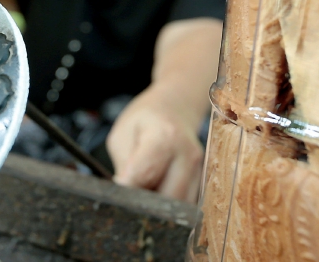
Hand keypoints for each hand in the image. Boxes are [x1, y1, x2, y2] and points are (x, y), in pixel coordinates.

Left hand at [106, 87, 203, 202]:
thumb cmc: (143, 122)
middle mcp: (187, 154)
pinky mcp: (202, 181)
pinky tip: (158, 191)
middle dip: (146, 204)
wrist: (173, 109)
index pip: (144, 176)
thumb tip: (125, 197)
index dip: (127, 191)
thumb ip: (124, 167)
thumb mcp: (122, 136)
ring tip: (144, 191)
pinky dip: (170, 206)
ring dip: (159, 208)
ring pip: (179, 207)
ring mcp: (199, 169)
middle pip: (167, 198)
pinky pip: (185, 204)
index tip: (116, 194)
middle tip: (129, 198)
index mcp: (165, 137)